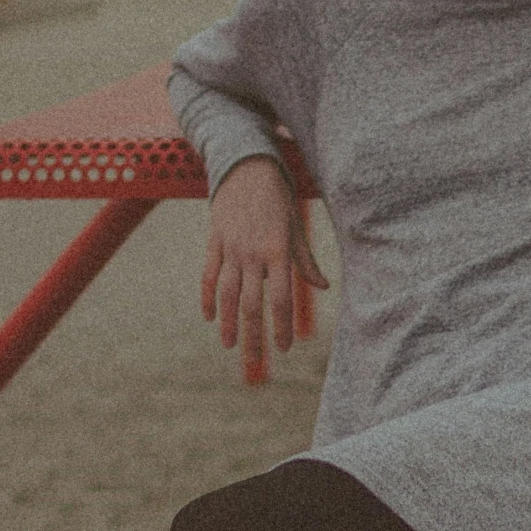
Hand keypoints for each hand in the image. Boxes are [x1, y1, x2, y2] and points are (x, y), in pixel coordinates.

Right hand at [200, 157, 328, 384]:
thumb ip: (305, 261)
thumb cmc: (278, 199)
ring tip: (230, 346)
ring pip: (227, 294)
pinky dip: (207, 297)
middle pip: (252, 303)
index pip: (281, 298)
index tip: (284, 348)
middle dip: (254, 336)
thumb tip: (324, 286)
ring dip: (228, 323)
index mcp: (278, 251)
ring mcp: (231, 248)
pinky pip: (208, 274)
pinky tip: (209, 318)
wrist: (247, 167)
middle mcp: (253, 253)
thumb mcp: (295, 229)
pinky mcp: (215, 242)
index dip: (282, 326)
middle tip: (255, 362)